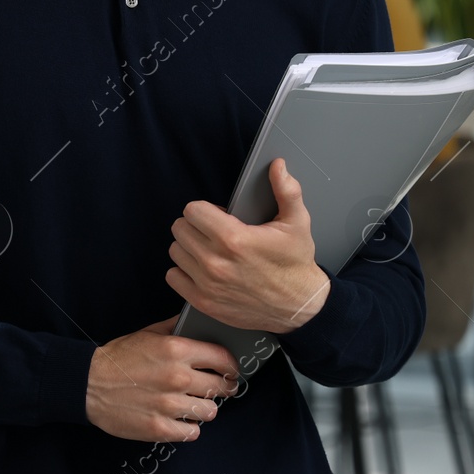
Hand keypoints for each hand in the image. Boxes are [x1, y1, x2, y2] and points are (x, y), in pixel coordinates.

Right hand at [86, 315, 239, 441]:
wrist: (87, 384)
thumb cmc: (117, 359)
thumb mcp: (146, 334)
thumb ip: (175, 327)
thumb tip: (197, 320)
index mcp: (175, 350)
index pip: (223, 359)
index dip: (230, 365)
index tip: (230, 370)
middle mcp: (177, 377)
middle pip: (222, 387)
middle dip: (221, 388)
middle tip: (214, 389)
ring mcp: (169, 405)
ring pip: (210, 412)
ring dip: (203, 409)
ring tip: (192, 404)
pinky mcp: (160, 428)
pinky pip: (193, 432)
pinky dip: (188, 427)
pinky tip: (178, 419)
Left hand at [166, 158, 329, 333]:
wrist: (300, 307)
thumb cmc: (296, 265)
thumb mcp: (297, 223)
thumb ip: (286, 191)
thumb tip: (278, 166)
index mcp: (234, 239)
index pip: (192, 210)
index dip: (205, 209)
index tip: (218, 216)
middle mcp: (216, 262)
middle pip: (180, 228)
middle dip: (196, 226)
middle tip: (215, 232)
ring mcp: (207, 284)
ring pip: (176, 251)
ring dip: (189, 248)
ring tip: (210, 250)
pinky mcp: (203, 302)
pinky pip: (173, 277)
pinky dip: (184, 271)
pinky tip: (202, 269)